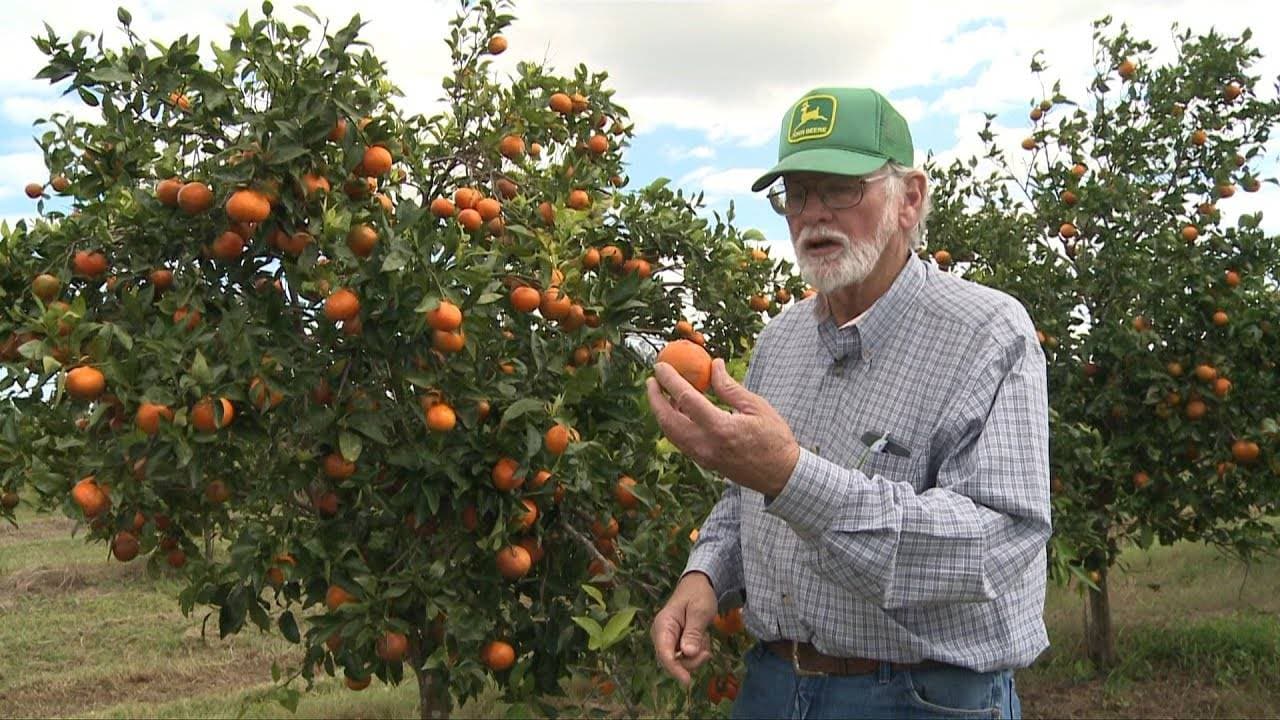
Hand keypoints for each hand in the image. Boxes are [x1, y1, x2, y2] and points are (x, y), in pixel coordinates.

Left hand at [646, 358, 799, 496]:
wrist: (781, 475)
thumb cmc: (774, 438)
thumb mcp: (756, 407)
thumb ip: (729, 387)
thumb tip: (714, 365)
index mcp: (720, 429)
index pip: (685, 399)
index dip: (669, 380)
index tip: (660, 366)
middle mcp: (706, 445)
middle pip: (668, 420)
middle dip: (655, 398)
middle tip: (653, 379)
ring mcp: (703, 457)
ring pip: (671, 433)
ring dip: (662, 412)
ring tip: (664, 392)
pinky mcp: (704, 462)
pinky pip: (681, 441)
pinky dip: (674, 424)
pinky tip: (679, 411)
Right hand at [651, 572, 717, 685]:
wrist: (698, 586)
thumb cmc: (698, 595)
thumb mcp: (700, 611)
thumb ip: (693, 632)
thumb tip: (687, 653)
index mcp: (663, 625)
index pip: (664, 653)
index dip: (675, 669)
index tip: (687, 681)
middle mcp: (661, 635)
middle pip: (672, 662)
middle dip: (692, 660)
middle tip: (707, 650)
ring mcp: (667, 641)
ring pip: (680, 662)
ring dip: (696, 655)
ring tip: (704, 637)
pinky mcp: (675, 644)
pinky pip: (685, 658)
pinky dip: (696, 653)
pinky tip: (701, 639)